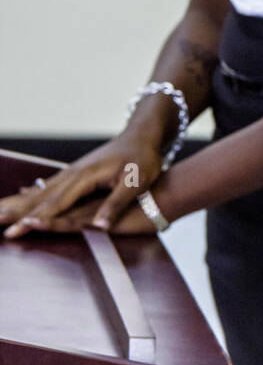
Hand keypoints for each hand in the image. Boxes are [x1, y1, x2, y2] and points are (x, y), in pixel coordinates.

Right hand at [0, 133, 165, 237]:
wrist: (142, 135)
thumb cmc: (144, 158)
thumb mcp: (137, 181)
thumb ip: (116, 203)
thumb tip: (101, 226)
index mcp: (86, 176)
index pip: (57, 203)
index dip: (38, 218)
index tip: (18, 229)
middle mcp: (74, 173)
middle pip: (41, 196)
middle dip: (17, 210)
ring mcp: (73, 172)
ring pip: (40, 191)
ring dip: (18, 202)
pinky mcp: (76, 173)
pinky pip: (48, 186)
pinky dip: (31, 194)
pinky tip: (21, 196)